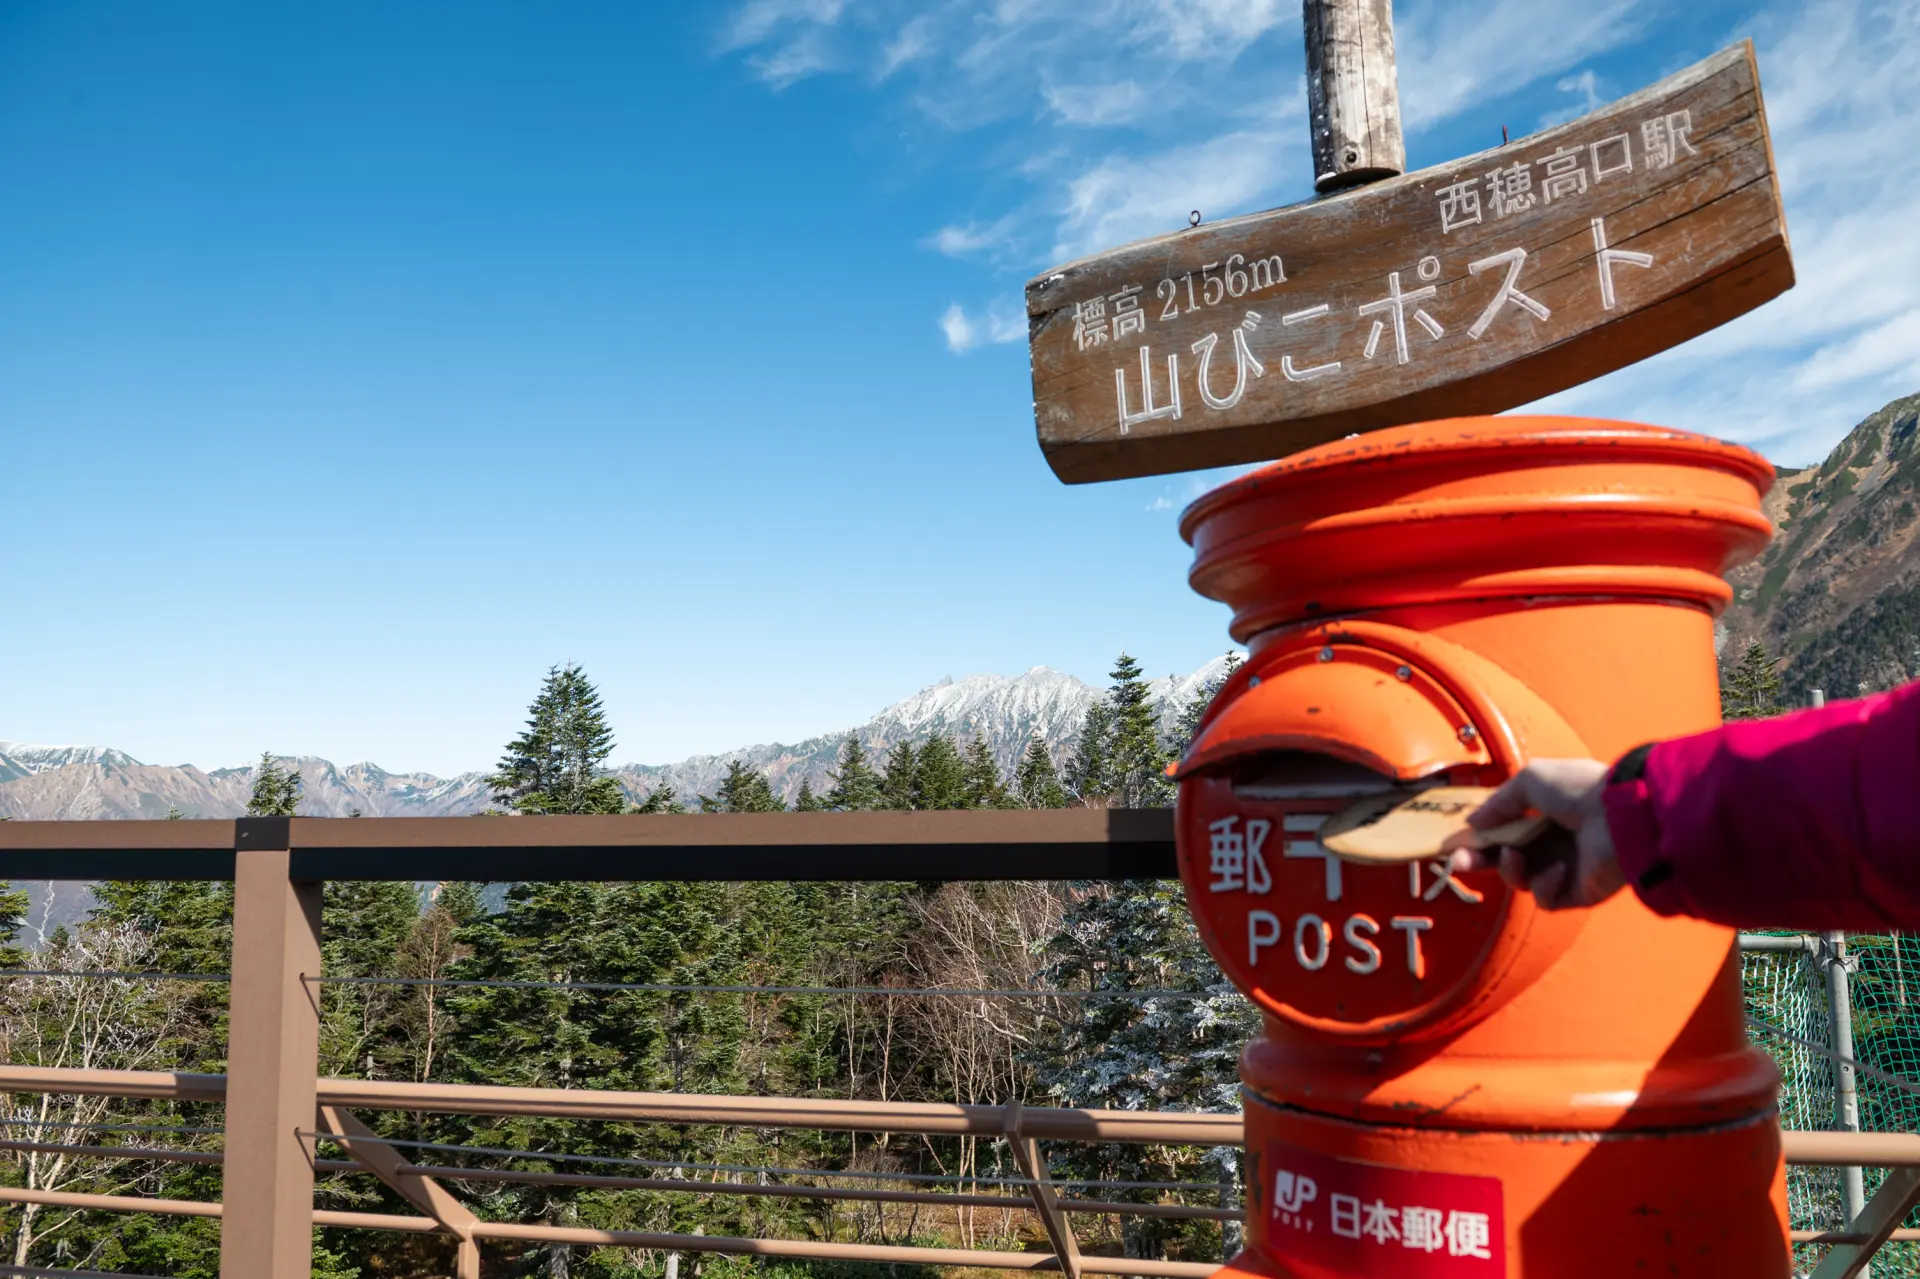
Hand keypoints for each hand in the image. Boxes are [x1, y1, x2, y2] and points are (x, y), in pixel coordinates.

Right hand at [1445, 759, 1624, 910]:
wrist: (1622, 815)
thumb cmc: (1578, 789)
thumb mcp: (1530, 780)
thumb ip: (1498, 802)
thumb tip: (1473, 823)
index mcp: (1544, 814)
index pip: (1503, 829)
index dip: (1479, 837)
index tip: (1456, 842)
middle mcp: (1553, 841)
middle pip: (1505, 858)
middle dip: (1478, 861)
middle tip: (1458, 863)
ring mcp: (1565, 868)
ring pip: (1520, 880)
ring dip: (1510, 870)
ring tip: (1515, 856)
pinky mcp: (1577, 893)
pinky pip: (1546, 898)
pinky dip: (1546, 885)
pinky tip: (1560, 869)